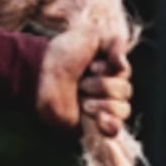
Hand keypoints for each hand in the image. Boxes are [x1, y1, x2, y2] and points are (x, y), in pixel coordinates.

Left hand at [35, 12, 133, 139]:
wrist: (39, 75)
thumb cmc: (62, 54)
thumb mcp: (91, 36)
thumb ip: (115, 44)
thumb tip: (123, 65)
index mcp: (109, 69)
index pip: (125, 74)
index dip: (110, 71)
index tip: (91, 66)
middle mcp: (107, 89)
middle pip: (125, 92)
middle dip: (103, 86)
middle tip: (81, 84)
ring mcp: (100, 108)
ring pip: (123, 110)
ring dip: (103, 104)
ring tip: (83, 102)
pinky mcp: (91, 125)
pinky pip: (114, 130)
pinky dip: (111, 125)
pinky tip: (100, 119)